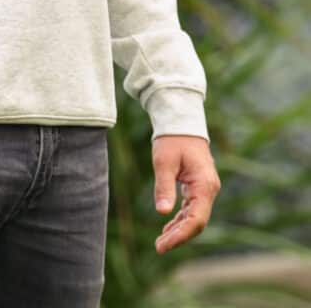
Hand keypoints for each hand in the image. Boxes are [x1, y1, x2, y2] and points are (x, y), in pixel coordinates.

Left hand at [152, 134, 220, 254]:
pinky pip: (191, 208)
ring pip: (194, 217)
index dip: (180, 235)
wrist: (181, 121)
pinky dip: (180, 219)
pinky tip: (168, 227)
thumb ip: (164, 186)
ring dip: (179, 229)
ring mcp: (205, 188)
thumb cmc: (172, 139)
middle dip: (179, 236)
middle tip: (159, 247)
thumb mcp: (164, 161)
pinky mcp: (198, 186)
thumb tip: (163, 212)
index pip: (196, 219)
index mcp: (204, 184)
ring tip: (161, 241)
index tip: (163, 245)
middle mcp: (209, 189)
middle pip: (197, 222)